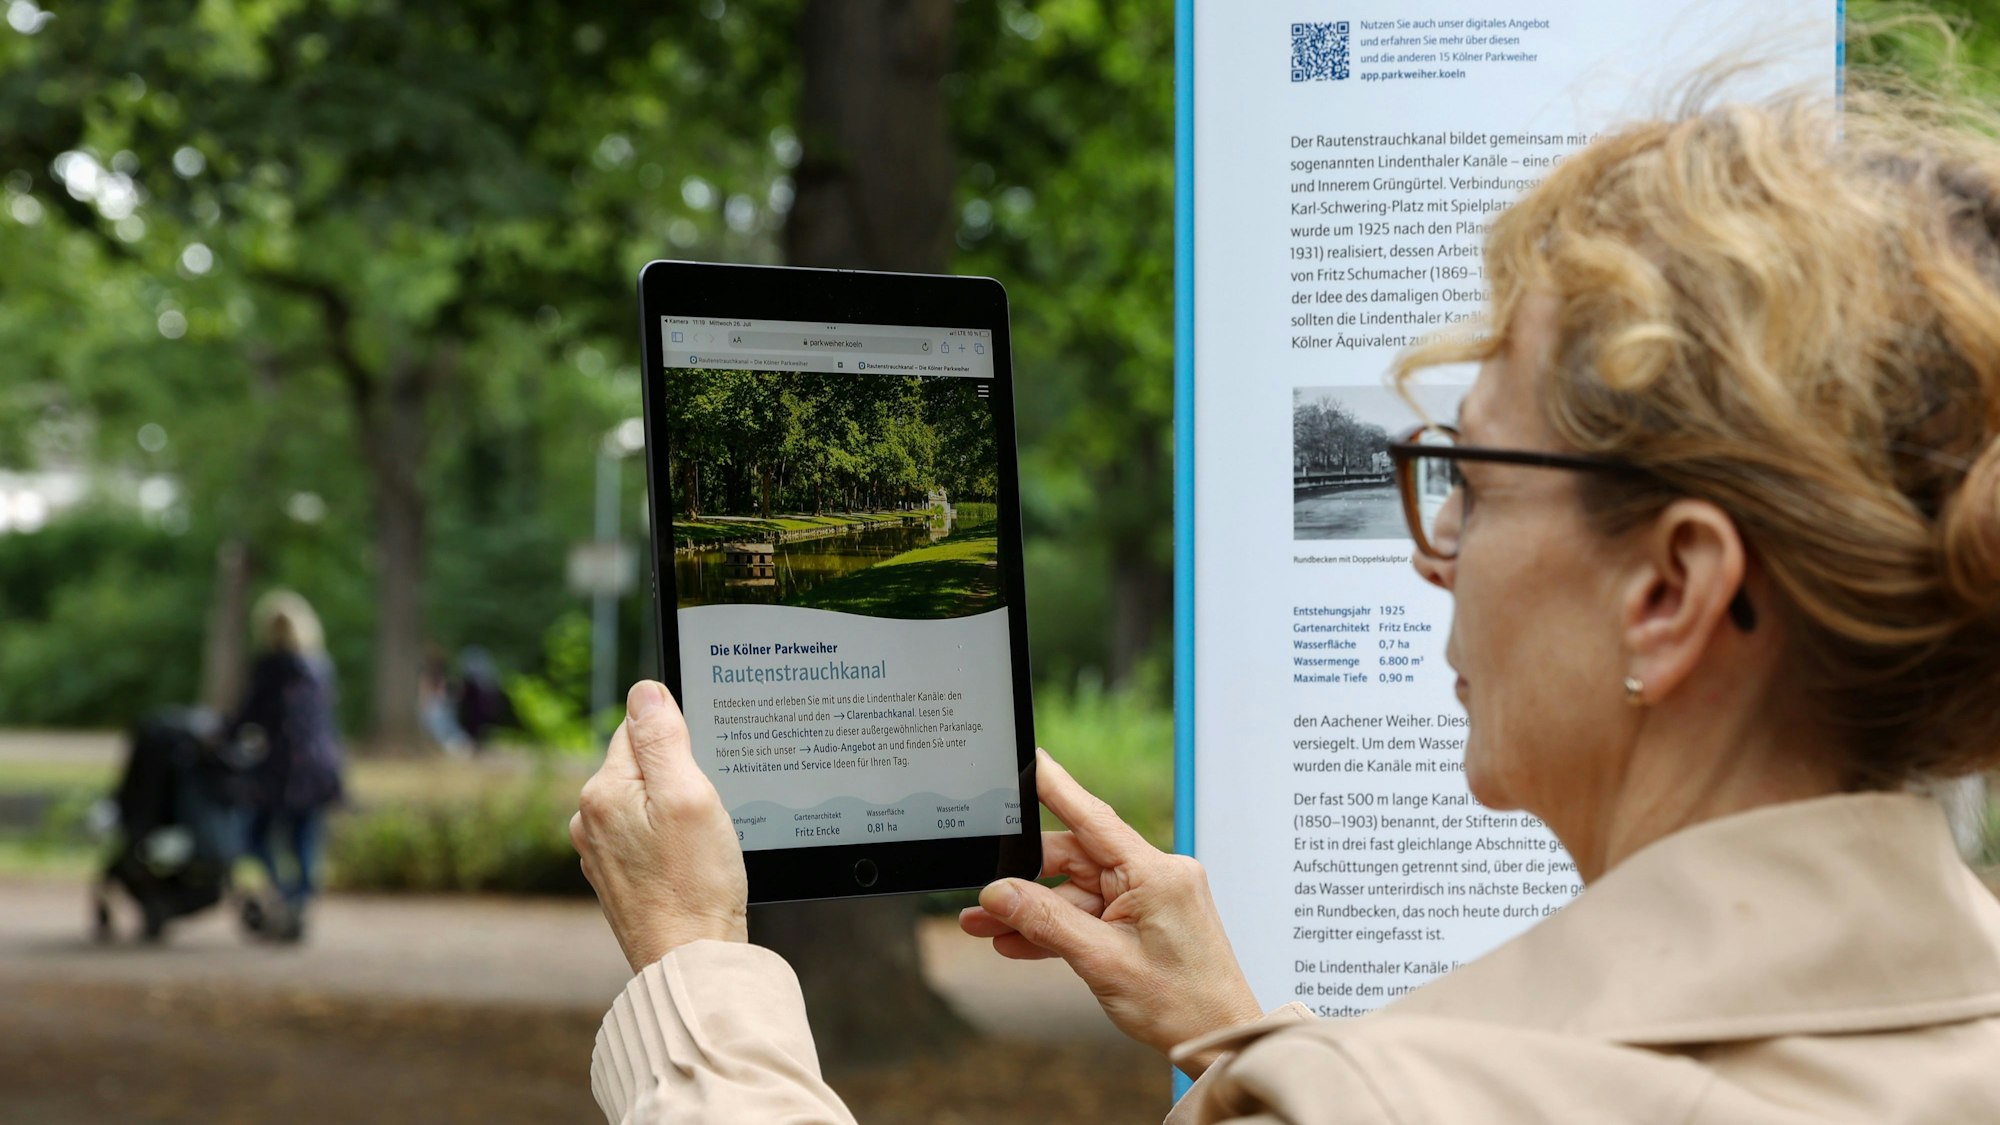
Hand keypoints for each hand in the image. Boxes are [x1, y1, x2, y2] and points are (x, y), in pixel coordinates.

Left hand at [570, 681, 747, 972]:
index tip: (703, 773)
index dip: (680, 742)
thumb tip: (644, 690)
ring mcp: (600, 853)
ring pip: (645, 802)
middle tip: (707, 812)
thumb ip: (663, 737)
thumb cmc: (697, 885)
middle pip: (641, 765)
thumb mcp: (690, 796)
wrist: (691, 962)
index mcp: (603, 792)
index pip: (638, 728)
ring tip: (700, 844)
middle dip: (677, 777)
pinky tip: (690, 865)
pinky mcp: (617, 878)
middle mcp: (590, 820)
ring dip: (674, 811)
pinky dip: (669, 842)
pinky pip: (645, 836)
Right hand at [958, 749, 1263, 1077]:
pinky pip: (1092, 912)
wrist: (1221, 1039)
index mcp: (1155, 872)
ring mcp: (1151, 897)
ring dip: (1034, 911)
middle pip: (1074, 859)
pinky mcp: (1146, 918)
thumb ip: (1045, 921)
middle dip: (1023, 881)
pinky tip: (1018, 943)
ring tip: (986, 928)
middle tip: (981, 902)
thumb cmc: (1183, 1004)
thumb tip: (998, 893)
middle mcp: (1155, 875)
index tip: (1027, 760)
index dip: (1054, 785)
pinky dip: (1059, 927)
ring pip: (1076, 891)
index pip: (1092, 815)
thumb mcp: (1101, 961)